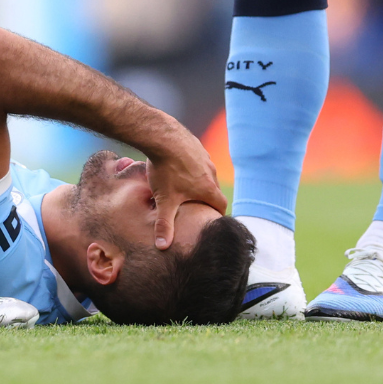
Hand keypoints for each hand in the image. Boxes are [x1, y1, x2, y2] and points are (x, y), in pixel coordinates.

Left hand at [146, 129, 227, 249]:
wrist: (162, 136)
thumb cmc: (165, 170)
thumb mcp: (164, 200)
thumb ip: (164, 224)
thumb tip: (162, 247)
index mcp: (208, 188)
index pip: (221, 206)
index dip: (216, 214)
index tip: (210, 219)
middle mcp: (211, 172)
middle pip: (214, 190)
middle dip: (207, 199)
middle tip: (196, 207)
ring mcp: (204, 157)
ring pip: (206, 174)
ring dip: (199, 181)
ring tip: (184, 187)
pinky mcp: (196, 145)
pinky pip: (197, 159)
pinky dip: (191, 166)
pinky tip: (177, 167)